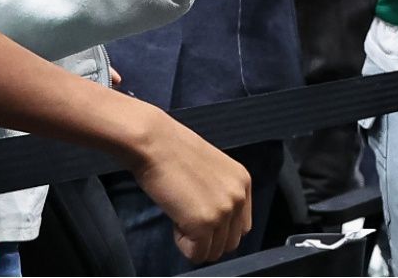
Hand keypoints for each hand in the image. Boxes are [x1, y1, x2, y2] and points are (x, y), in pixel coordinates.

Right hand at [126, 114, 253, 264]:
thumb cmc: (172, 152)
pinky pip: (196, 254)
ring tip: (179, 216)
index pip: (241, 227)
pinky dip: (182, 245)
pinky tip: (174, 220)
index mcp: (243, 182)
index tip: (198, 219)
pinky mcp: (204, 223)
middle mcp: (239, 197)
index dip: (218, 230)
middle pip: (230, 243)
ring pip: (213, 252)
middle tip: (186, 219)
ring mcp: (223, 211)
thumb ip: (220, 195)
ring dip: (194, 242)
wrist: (154, 143)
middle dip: (207, 240)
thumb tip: (214, 223)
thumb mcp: (211, 172)